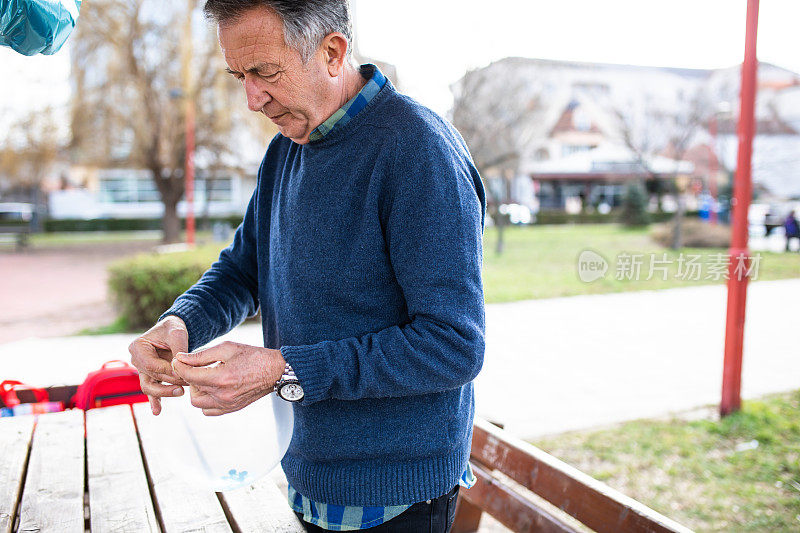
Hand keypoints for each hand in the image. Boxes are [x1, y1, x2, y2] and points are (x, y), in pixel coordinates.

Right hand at [128, 315, 189, 414]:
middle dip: (169, 383)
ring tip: (180, 393)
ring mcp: (142, 369)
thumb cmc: (173, 329)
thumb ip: (178, 350)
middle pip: (150, 377)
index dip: (168, 372)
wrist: (172, 330)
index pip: (152, 365)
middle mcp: (136, 359)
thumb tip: (179, 369)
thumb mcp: (177, 334)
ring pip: (149, 386)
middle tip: (186, 386)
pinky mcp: (150, 376)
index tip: (184, 375)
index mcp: (138, 347)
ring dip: (164, 393)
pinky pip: (151, 390)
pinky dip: (154, 400)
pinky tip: (157, 411)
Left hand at [171, 341, 285, 415]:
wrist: (275, 371)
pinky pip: (208, 410)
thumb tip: (181, 358)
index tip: (178, 359)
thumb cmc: (253, 356)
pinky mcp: (231, 409)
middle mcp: (223, 395)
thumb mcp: (227, 348)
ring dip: (196, 390)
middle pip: (191, 389)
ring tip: (205, 378)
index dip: (179, 366)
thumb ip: (201, 355)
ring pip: (197, 403)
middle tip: (196, 366)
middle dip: (189, 376)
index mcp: (221, 377)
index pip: (189, 375)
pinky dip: (205, 400)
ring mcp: (227, 404)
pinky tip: (212, 388)